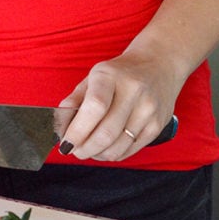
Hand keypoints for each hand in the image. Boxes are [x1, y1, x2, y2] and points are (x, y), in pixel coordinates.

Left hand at [57, 51, 179, 161]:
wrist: (158, 65)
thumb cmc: (119, 73)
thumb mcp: (93, 77)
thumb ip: (75, 100)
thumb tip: (60, 126)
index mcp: (110, 75)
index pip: (95, 107)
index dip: (78, 130)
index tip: (66, 143)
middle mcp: (133, 91)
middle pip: (106, 132)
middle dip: (85, 148)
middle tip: (74, 151)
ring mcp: (148, 109)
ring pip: (118, 146)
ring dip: (98, 154)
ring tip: (89, 150)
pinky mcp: (157, 125)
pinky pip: (131, 150)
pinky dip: (114, 154)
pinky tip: (105, 149)